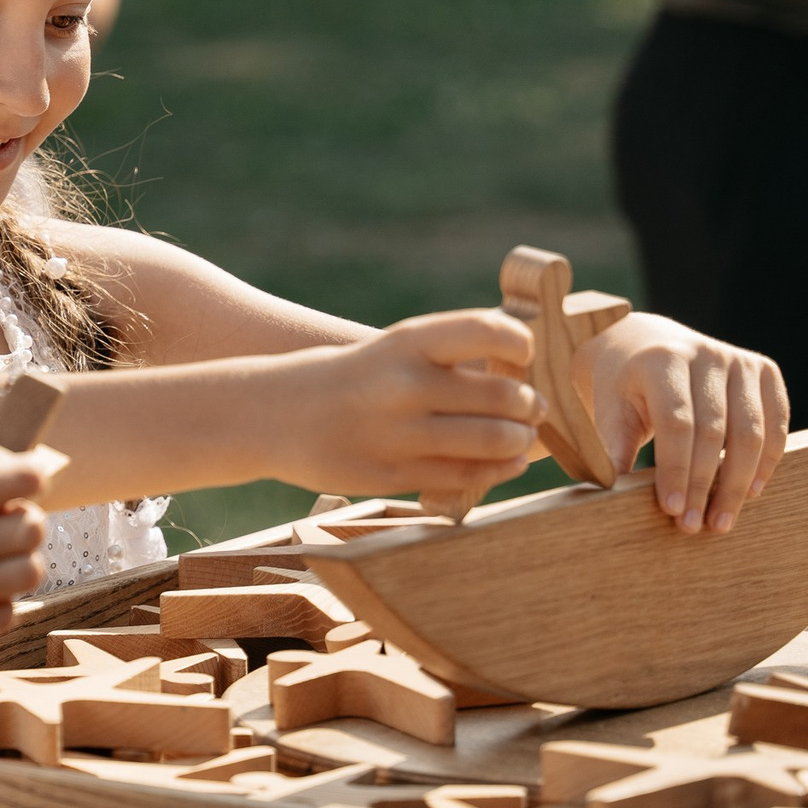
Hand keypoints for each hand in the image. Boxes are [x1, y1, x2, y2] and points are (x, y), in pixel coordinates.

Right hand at [277, 310, 543, 513]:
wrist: (273, 413)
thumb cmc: (352, 377)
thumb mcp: (393, 349)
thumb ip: (450, 359)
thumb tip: (522, 381)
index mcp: (406, 341)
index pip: (488, 331)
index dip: (520, 345)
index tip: (524, 356)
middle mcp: (404, 384)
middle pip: (501, 397)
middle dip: (529, 405)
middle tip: (534, 408)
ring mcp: (397, 434)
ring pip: (491, 442)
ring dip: (519, 441)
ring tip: (521, 437)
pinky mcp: (392, 474)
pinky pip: (464, 476)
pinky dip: (497, 470)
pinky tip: (504, 463)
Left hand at [577, 313, 789, 533]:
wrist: (647, 345)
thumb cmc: (624, 387)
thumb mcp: (610, 411)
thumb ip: (614, 449)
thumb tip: (612, 497)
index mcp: (663, 359)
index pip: (676, 423)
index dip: (676, 470)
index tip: (673, 509)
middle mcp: (706, 354)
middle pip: (715, 431)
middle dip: (706, 485)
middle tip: (696, 525)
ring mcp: (739, 360)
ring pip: (751, 431)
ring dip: (740, 482)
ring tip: (723, 519)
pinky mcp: (764, 370)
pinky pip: (777, 422)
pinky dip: (768, 460)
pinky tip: (752, 491)